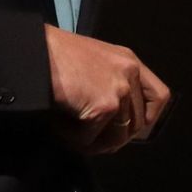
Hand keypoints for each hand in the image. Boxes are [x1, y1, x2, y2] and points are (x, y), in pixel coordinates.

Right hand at [43, 27, 170, 154]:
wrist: (32, 50)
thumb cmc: (54, 55)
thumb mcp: (95, 62)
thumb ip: (111, 84)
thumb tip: (113, 122)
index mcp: (129, 61)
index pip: (159, 96)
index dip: (147, 118)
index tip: (128, 129)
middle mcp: (130, 73)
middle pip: (137, 124)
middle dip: (113, 138)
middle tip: (88, 138)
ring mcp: (119, 90)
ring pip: (116, 137)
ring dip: (92, 142)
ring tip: (71, 135)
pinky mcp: (103, 106)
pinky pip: (90, 139)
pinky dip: (72, 139)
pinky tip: (58, 127)